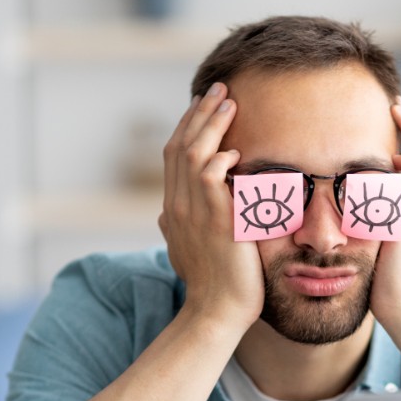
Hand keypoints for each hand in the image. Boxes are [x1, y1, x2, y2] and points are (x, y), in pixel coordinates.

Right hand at [159, 83, 262, 331]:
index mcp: (173, 209)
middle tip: (218, 88)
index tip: (204, 105)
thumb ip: (179, 226)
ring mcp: (193, 213)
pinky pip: (210, 177)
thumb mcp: (188, 250)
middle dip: (199, 114)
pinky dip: (221, 160)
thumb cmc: (212, 284)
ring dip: (212, 125)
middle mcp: (177, 206)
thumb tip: (166, 214)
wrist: (217, 312)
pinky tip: (235, 153)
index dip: (187, 126)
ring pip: (194, 154)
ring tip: (230, 102)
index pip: (174, 156)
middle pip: (180, 146)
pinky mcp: (215, 222)